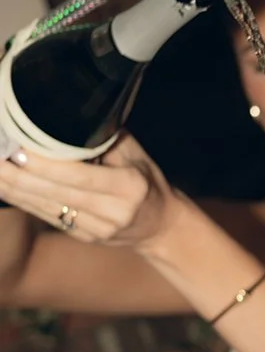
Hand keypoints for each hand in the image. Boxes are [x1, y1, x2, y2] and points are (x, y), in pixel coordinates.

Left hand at [0, 135, 180, 247]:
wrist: (161, 226)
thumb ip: (103, 138)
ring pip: (45, 206)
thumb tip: (66, 115)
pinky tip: (5, 186)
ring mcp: (96, 229)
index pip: (78, 175)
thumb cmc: (147, 180)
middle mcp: (113, 212)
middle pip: (55, 192)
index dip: (44, 164)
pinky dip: (23, 199)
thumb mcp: (135, 154)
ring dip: (14, 188)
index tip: (18, 148)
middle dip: (18, 175)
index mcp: (129, 187)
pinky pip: (47, 215)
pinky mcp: (82, 237)